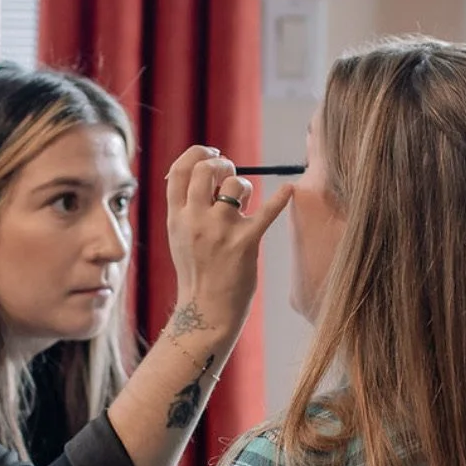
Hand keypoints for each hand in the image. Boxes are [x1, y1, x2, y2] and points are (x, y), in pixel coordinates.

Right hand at [164, 145, 292, 341]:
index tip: (212, 153)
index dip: (197, 153)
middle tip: (230, 173)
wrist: (206, 312)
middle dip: (222, 163)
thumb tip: (205, 174)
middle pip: (206, 169)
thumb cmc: (197, 274)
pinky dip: (280, 199)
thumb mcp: (179, 238)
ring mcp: (220, 231)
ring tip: (244, 202)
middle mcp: (195, 220)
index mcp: (176, 217)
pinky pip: (267, 212)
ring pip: (235, 184)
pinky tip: (289, 190)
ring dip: (244, 186)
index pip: (180, 170)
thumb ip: (187, 208)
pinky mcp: (244, 243)